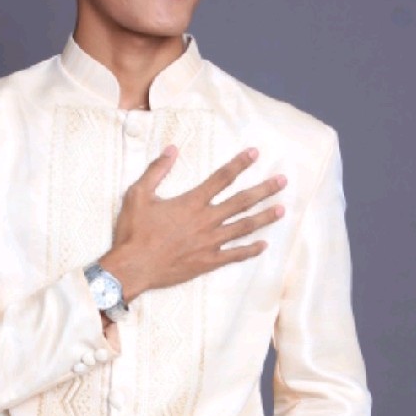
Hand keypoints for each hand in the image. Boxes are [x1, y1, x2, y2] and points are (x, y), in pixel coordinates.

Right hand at [99, 145, 285, 301]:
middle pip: (241, 201)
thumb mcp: (139, 194)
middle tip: (283, 181)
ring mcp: (210, 243)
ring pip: (244, 227)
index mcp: (191, 202)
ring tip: (282, 209)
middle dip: (264, 189)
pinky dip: (251, 250)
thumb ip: (157, 170)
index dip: (240, 164)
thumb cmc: (133, 231)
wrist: (133, 267)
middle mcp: (206, 220)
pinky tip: (264, 245)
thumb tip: (172, 149)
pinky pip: (235, 255)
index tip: (255, 153)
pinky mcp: (208, 262)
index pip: (221, 178)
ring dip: (264, 217)